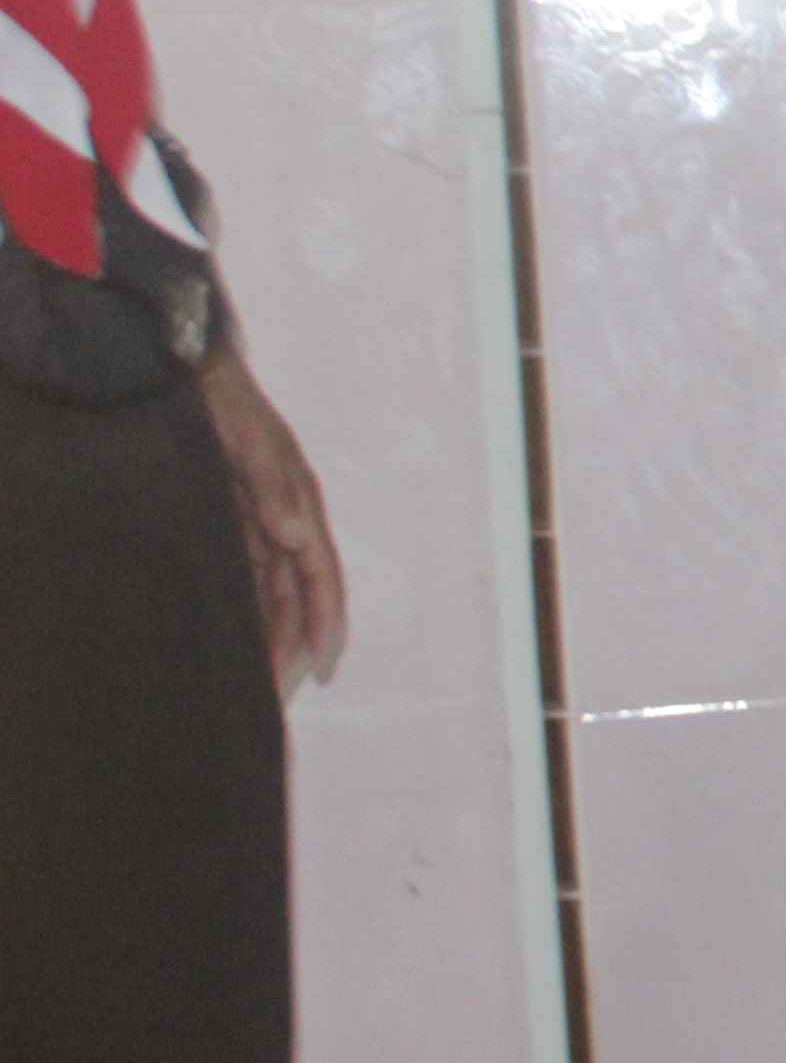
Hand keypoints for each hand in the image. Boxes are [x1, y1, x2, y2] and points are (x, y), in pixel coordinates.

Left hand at [196, 344, 345, 692]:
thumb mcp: (250, 441)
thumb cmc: (223, 401)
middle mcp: (283, 519)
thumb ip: (273, 487)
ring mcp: (255, 522)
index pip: (319, 572)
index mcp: (298, 502)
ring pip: (269, 591)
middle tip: (275, 691)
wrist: (184, 370)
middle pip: (295, 592)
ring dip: (269, 633)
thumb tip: (297, 536)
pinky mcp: (227, 522)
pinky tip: (233, 637)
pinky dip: (243, 609)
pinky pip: (242, 576)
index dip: (324, 616)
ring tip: (258, 678)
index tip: (323, 661)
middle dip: (292, 641)